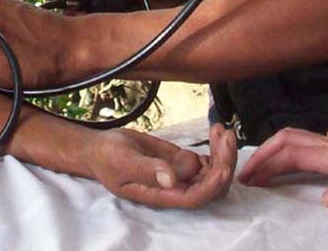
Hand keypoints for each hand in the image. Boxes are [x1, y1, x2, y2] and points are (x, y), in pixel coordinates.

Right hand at [89, 123, 236, 208]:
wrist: (101, 148)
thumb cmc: (108, 157)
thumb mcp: (123, 161)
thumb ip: (147, 170)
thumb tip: (172, 180)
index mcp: (161, 194)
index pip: (194, 197)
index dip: (211, 186)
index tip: (222, 166)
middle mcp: (175, 188)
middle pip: (210, 186)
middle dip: (223, 164)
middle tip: (226, 136)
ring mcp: (180, 175)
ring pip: (212, 173)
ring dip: (222, 153)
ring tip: (221, 129)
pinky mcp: (180, 161)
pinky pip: (206, 161)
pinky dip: (215, 148)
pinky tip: (214, 130)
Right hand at [237, 126, 327, 207]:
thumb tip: (325, 200)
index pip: (290, 152)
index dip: (268, 162)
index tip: (252, 178)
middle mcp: (325, 145)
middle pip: (284, 141)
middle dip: (262, 155)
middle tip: (245, 175)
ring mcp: (327, 144)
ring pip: (290, 140)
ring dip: (270, 152)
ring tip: (256, 171)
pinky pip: (301, 144)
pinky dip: (283, 151)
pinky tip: (279, 166)